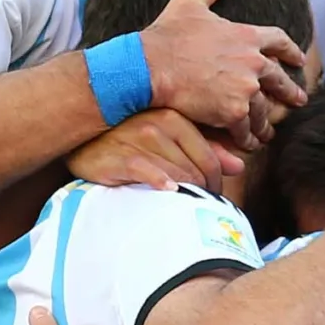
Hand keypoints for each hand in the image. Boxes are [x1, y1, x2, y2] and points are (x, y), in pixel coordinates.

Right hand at [67, 108, 239, 193]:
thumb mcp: (170, 139)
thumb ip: (206, 148)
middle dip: (203, 191)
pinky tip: (166, 191)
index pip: (210, 156)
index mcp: (176, 117)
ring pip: (177, 174)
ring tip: (184, 206)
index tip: (213, 195)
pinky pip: (148, 172)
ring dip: (186, 194)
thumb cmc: (132, 141)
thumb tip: (239, 166)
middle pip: (196, 168)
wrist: (84, 143)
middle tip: (200, 206)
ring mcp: (139, 139)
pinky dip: (160, 183)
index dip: (216, 181)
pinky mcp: (121, 157)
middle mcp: (159, 125)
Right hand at [140, 0, 310, 132]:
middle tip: (298, 100)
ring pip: (263, 109)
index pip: (279, 42)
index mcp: (247, 36)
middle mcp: (253, 63)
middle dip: (290, 91)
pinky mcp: (234, 112)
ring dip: (266, 121)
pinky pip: (246, 129)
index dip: (291, 51)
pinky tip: (249, 144)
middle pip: (280, 80)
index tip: (299, 60)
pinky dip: (248, 138)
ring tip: (268, 130)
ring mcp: (245, 89)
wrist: (152, 66)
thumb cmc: (168, 34)